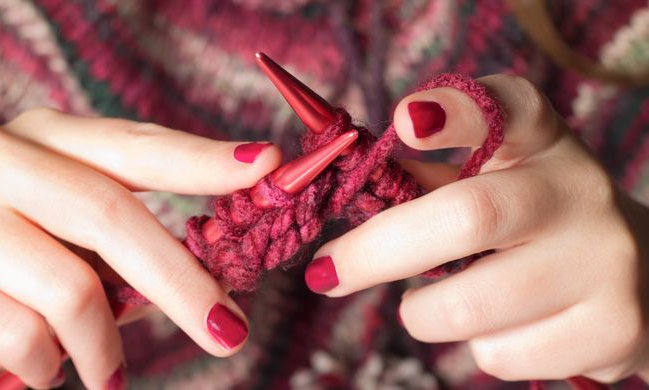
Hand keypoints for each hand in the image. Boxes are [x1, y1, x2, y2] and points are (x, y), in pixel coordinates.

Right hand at [0, 109, 281, 388]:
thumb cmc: (5, 268)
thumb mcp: (64, 238)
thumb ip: (121, 239)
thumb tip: (212, 273)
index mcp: (42, 141)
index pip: (135, 146)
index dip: (202, 158)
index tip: (265, 163)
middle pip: (111, 215)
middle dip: (182, 283)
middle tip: (229, 333)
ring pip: (69, 287)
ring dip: (100, 346)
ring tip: (104, 371)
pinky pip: (22, 334)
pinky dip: (48, 366)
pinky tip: (42, 368)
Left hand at [305, 75, 648, 382]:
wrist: (639, 276)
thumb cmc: (531, 224)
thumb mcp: (492, 184)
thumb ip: (426, 182)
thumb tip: (347, 199)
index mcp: (543, 144)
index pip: (509, 108)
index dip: (453, 110)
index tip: (404, 120)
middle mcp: (581, 193)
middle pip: (466, 218)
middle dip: (375, 252)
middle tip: (325, 273)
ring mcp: (605, 264)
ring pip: (466, 309)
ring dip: (423, 313)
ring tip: (443, 300)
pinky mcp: (613, 331)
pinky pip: (498, 355)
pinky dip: (476, 347)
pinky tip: (505, 325)